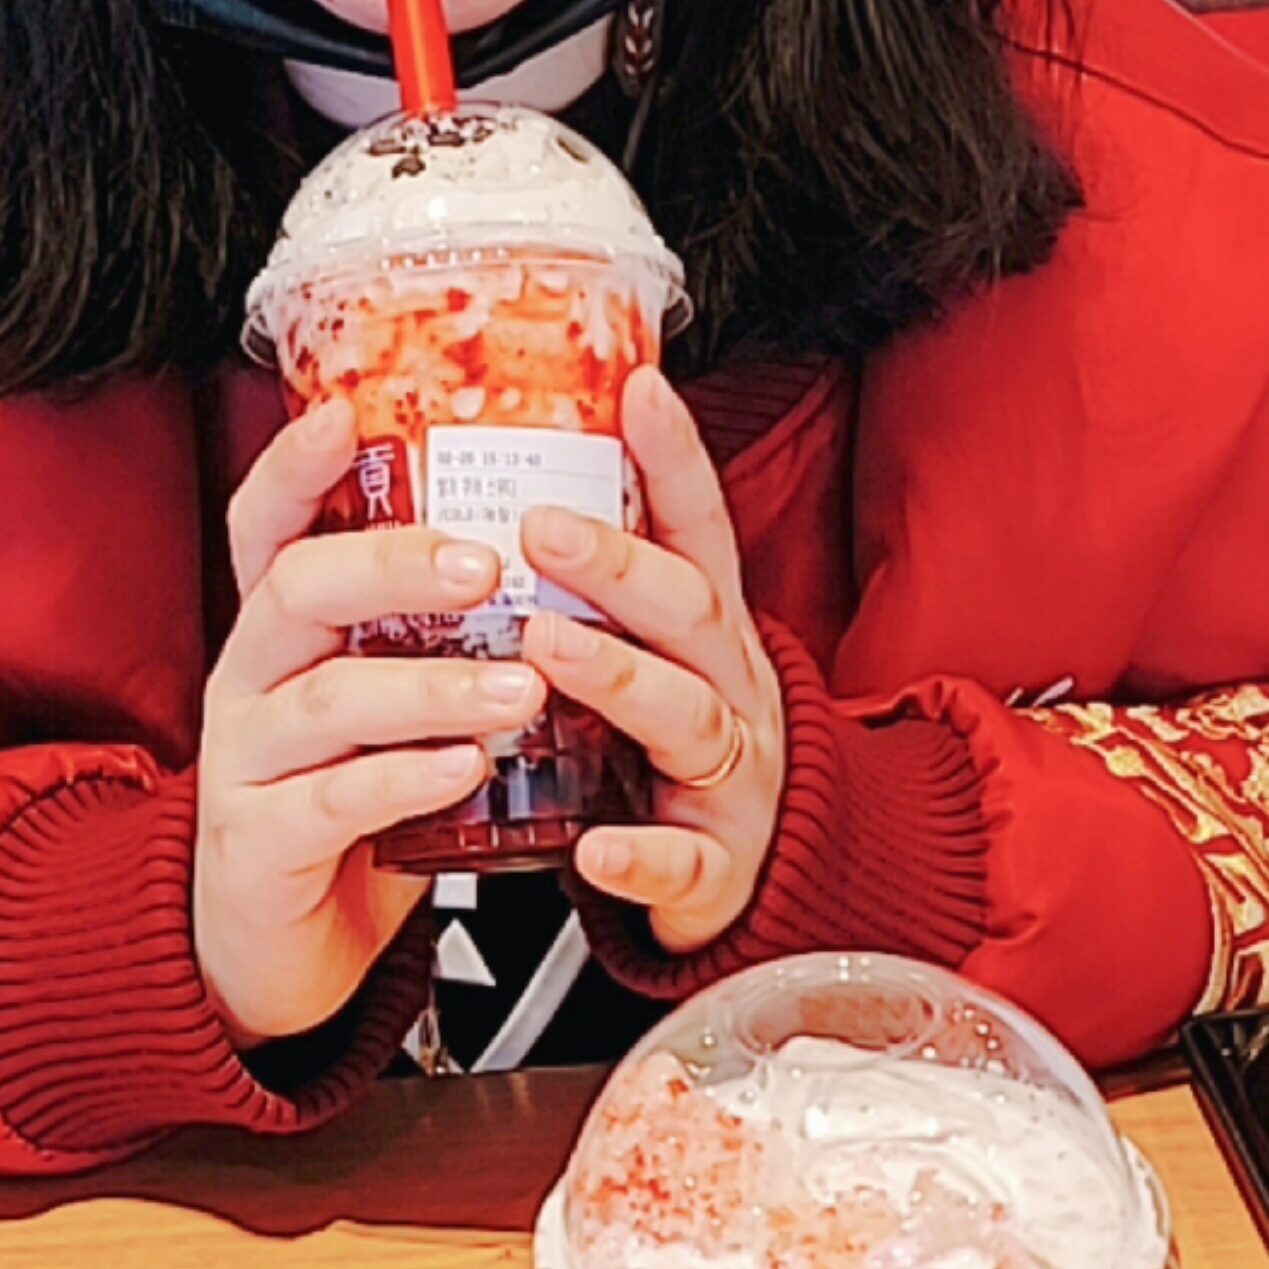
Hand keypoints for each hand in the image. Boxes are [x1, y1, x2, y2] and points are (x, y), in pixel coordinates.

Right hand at [196, 397, 543, 1051]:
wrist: (274, 953)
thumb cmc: (346, 812)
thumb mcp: (382, 704)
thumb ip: (432, 635)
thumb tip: (541, 539)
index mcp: (280, 635)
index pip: (267, 527)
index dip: (296, 467)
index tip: (348, 415)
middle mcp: (250, 683)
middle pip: (300, 590)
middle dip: (395, 564)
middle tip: (489, 565)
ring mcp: (245, 765)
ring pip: (325, 698)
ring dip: (431, 686)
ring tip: (521, 688)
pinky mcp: (258, 846)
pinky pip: (330, 801)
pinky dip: (403, 779)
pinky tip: (465, 769)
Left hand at [521, 365, 786, 951]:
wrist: (761, 881)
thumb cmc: (675, 754)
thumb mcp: (656, 656)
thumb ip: (602, 587)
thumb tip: (506, 482)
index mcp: (707, 632)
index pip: (699, 527)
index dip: (674, 457)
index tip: (638, 387)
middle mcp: (729, 687)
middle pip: (688, 608)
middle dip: (617, 565)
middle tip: (539, 526)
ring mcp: (732, 776)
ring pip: (686, 716)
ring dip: (617, 678)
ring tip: (544, 650)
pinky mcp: (718, 867)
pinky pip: (684, 860)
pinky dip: (641, 856)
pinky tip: (595, 850)